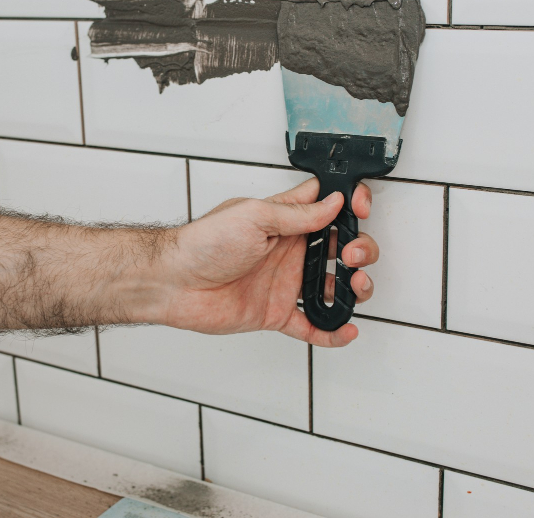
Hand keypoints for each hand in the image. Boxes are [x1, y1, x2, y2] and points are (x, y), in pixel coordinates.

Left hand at [155, 178, 378, 346]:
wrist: (173, 282)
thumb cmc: (203, 243)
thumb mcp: (254, 215)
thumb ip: (297, 213)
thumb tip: (334, 202)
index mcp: (284, 221)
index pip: (327, 206)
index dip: (349, 204)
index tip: (359, 209)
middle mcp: (288, 251)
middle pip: (340, 248)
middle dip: (360, 249)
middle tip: (351, 255)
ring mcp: (284, 283)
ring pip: (332, 287)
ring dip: (353, 288)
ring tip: (355, 287)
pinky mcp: (275, 313)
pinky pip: (311, 325)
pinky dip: (331, 331)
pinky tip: (345, 330)